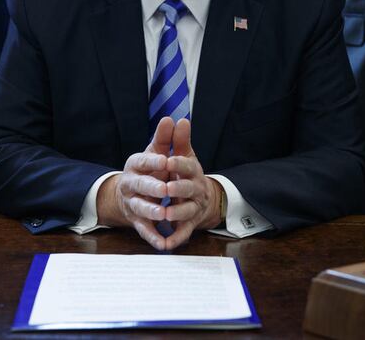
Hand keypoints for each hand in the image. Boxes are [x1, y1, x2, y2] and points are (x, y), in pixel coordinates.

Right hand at [97, 117, 174, 249]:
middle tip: (165, 188)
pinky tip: (163, 243)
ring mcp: (132, 203)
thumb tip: (173, 118)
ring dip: (151, 211)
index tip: (164, 159)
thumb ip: (165, 138)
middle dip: (151, 187)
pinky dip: (153, 237)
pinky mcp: (137, 220)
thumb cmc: (148, 169)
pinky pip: (144, 229)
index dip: (152, 160)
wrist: (129, 192)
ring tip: (163, 213)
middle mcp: (130, 184)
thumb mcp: (155, 152)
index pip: (141, 161)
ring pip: (140, 207)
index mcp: (135, 165)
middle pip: (139, 185)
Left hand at [163, 118, 222, 249]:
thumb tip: (179, 119)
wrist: (200, 198)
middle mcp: (195, 189)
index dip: (178, 163)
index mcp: (192, 170)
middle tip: (166, 189)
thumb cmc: (184, 173)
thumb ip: (177, 139)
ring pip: (187, 211)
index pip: (187, 165)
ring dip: (177, 213)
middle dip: (178, 189)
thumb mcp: (182, 155)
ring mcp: (193, 207)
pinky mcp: (188, 224)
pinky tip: (165, 244)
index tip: (167, 161)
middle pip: (189, 189)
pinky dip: (175, 239)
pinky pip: (183, 233)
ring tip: (165, 214)